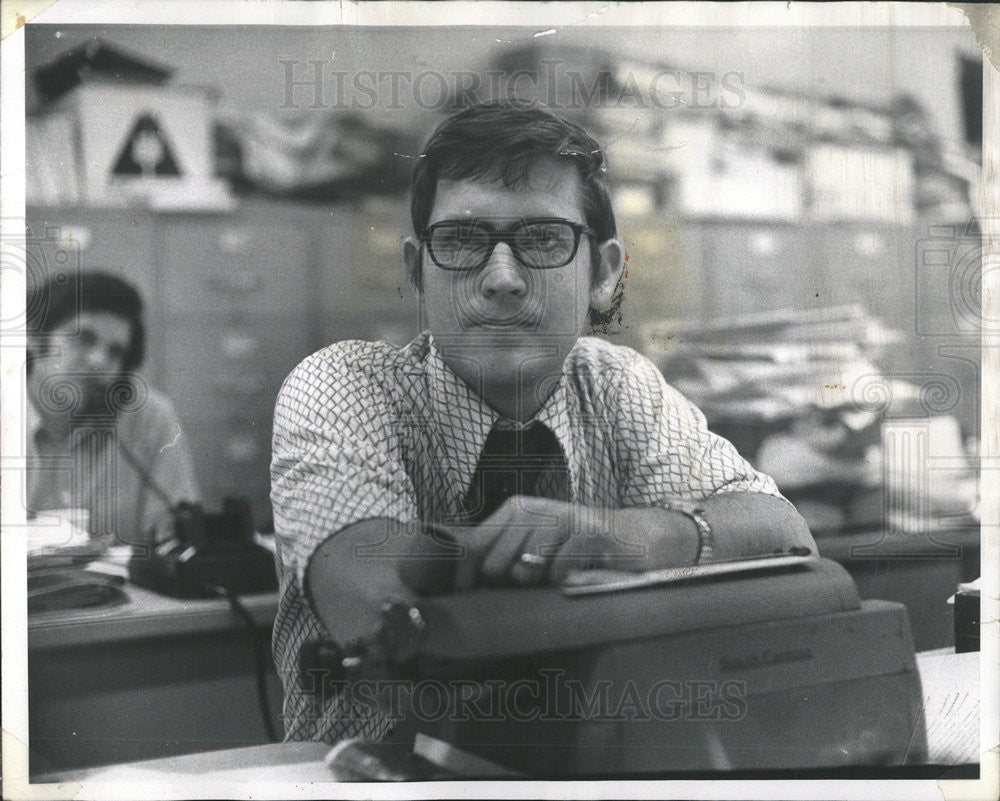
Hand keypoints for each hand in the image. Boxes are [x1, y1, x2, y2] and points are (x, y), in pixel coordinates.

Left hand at [455, 497, 696, 588]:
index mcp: (517, 510)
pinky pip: (560, 573)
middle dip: (508, 586)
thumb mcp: (538, 549)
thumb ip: (504, 558)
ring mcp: (565, 517)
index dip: (466, 578)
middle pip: (496, 564)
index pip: (474, 546)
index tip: (468, 599)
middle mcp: (536, 508)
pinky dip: (566, 583)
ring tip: (559, 575)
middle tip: (533, 584)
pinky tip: (578, 575)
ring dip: (540, 584)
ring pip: (526, 568)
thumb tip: (464, 585)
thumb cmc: (579, 551)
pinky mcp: (591, 532)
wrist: (637, 539)